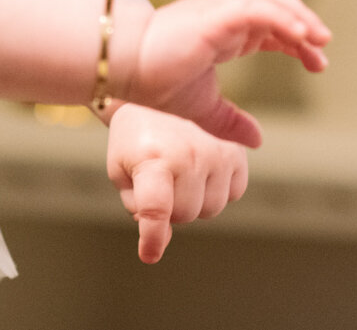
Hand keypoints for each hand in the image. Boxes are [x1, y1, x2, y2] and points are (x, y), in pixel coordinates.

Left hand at [105, 102, 246, 263]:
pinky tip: (202, 171)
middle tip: (160, 185)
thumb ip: (138, 208)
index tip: (149, 254)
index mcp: (152, 159)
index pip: (155, 207)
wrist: (152, 102)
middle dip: (171, 210)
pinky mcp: (234, 151)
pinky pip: (234, 193)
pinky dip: (219, 190)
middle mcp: (187, 154)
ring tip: (180, 175)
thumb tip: (161, 239)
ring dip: (195, 202)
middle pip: (186, 215)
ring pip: (211, 209)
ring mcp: (214, 151)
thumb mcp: (122, 174)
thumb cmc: (132, 144)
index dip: (153, 236)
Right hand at [123, 0, 329, 147]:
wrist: (123, 69)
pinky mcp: (213, 16)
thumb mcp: (202, 107)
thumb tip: (257, 140)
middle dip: (302, 22)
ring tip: (319, 40)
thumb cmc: (153, 82)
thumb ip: (230, 120)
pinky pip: (256, 9)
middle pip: (272, 4)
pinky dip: (282, 18)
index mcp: (221, 32)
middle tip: (324, 46)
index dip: (295, 39)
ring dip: (297, 15)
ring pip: (267, 0)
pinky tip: (301, 36)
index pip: (269, 25)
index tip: (317, 62)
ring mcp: (217, 11)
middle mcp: (221, 14)